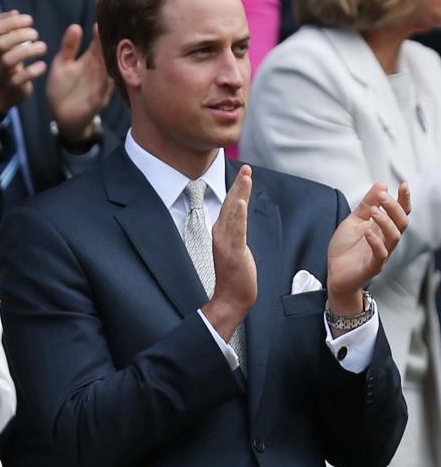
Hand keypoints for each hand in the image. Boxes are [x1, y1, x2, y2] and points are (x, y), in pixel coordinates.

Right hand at [0, 10, 47, 114]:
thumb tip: (14, 12)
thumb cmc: (3, 64)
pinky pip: (19, 79)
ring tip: (43, 47)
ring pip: (9, 60)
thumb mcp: (1, 45)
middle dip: (19, 35)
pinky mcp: (11, 86)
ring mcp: (1, 73)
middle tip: (36, 34)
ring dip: (27, 51)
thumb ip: (7, 28)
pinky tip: (42, 66)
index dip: (13, 22)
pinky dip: (31, 72)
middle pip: (1, 43)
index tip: (29, 20)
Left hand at [46, 23, 111, 141]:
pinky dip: (107, 84)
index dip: (100, 33)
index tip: (101, 20)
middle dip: (112, 45)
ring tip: (116, 49)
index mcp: (90, 60)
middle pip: (109, 56)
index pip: (98, 44)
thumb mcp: (62, 65)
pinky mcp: (99, 100)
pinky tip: (108, 76)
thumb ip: (68, 47)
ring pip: (112, 72)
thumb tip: (76, 26)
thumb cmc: (62, 88)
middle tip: (114, 30)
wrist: (61, 116)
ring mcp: (102, 86)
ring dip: (115, 63)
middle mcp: (100, 71)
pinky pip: (106, 92)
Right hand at [203, 165, 257, 339]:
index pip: (230, 206)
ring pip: (233, 212)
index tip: (244, 173)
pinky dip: (238, 215)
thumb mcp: (237, 250)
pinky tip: (240, 202)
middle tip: (246, 167)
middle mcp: (220, 234)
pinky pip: (237, 231)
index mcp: (222, 233)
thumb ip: (237, 234)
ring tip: (246, 176)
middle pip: (231, 204)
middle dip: (239, 185)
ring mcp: (226, 243)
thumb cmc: (235, 277)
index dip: (237, 189)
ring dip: (239, 193)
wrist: (230, 299)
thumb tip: (242, 223)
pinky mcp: (233, 252)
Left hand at [327, 182, 410, 314]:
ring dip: (386, 222)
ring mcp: (381, 254)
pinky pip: (381, 255)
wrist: (335, 274)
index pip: (400, 212)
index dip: (404, 199)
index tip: (404, 185)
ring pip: (394, 237)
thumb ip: (366, 204)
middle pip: (401, 222)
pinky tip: (367, 233)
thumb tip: (381, 184)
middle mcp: (385, 240)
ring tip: (374, 212)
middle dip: (394, 207)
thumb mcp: (353, 221)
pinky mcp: (372, 267)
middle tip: (383, 197)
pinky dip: (376, 243)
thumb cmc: (345, 249)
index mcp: (382, 228)